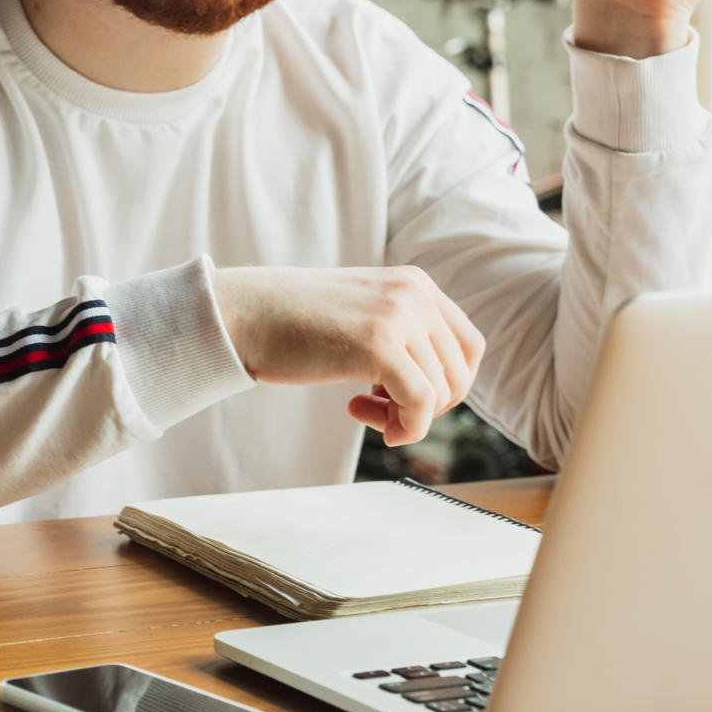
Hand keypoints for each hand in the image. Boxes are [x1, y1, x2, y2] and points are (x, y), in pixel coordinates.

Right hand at [210, 266, 486, 447]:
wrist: (243, 314)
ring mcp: (399, 316)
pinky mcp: (379, 345)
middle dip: (428, 407)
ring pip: (442, 392)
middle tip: (381, 411)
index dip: (446, 384)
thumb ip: (402, 334)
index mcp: (414, 284)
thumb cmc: (292, 322)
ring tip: (364, 410)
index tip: (404, 396)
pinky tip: (367, 421)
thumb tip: (439, 388)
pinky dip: (406, 428)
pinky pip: (421, 403)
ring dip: (408, 418)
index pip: (468, 346)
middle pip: (460, 373)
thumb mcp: (363, 314)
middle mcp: (414, 293)